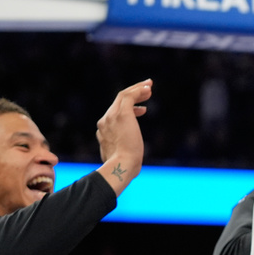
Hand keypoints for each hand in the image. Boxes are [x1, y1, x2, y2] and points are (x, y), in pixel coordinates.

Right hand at [96, 79, 151, 194]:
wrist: (122, 166)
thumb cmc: (125, 166)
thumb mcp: (122, 156)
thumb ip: (123, 150)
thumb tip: (131, 153)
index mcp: (103, 131)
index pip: (115, 114)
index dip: (130, 109)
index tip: (142, 109)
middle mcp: (105, 121)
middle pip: (118, 101)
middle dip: (133, 93)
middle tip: (147, 90)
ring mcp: (111, 117)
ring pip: (123, 95)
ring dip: (137, 90)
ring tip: (150, 87)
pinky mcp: (121, 114)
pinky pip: (129, 96)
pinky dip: (138, 90)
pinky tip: (148, 89)